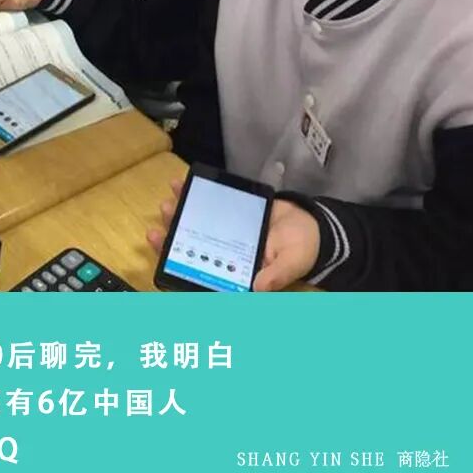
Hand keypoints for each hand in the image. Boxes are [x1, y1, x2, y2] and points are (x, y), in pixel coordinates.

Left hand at [146, 182, 319, 290]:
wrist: (313, 225)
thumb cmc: (301, 250)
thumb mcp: (290, 263)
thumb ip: (276, 275)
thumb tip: (259, 287)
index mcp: (234, 271)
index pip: (201, 271)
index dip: (181, 264)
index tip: (165, 251)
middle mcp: (224, 254)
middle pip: (192, 248)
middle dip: (173, 237)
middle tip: (159, 226)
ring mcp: (224, 233)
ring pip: (195, 226)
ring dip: (179, 216)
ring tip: (168, 204)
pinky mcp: (228, 214)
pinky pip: (207, 206)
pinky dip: (194, 195)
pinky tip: (181, 185)